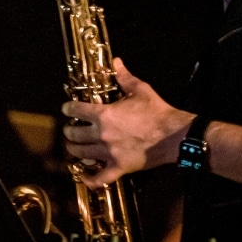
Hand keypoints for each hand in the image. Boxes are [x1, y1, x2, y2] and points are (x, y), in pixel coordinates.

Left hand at [61, 57, 193, 187]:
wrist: (173, 135)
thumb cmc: (157, 112)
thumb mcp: (141, 90)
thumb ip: (124, 77)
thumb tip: (116, 62)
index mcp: (104, 115)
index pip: (76, 110)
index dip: (69, 108)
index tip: (67, 109)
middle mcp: (102, 134)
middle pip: (74, 134)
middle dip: (69, 130)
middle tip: (71, 129)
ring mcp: (108, 153)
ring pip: (80, 154)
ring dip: (74, 149)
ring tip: (75, 147)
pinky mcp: (118, 167)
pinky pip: (98, 177)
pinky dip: (89, 178)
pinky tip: (84, 175)